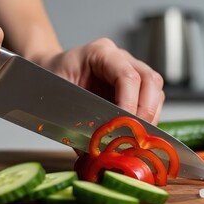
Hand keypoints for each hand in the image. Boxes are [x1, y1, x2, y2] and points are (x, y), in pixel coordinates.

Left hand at [38, 38, 164, 124]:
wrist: (47, 73)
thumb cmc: (48, 81)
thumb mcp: (57, 100)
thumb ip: (78, 123)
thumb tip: (99, 150)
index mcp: (100, 53)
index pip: (127, 75)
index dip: (130, 103)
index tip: (127, 126)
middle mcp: (120, 58)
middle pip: (150, 80)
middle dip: (146, 110)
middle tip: (137, 134)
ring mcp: (130, 68)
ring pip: (156, 89)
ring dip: (151, 115)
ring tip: (139, 135)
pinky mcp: (135, 85)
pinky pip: (152, 98)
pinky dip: (149, 116)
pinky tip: (137, 130)